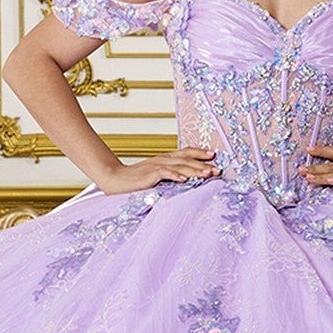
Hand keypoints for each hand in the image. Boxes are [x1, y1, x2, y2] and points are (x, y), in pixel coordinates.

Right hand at [97, 147, 220, 193]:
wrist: (115, 179)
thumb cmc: (136, 180)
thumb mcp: (156, 176)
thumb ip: (170, 175)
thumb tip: (187, 179)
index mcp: (165, 159)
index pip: (185, 152)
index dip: (199, 153)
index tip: (213, 155)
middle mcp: (162, 159)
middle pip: (186, 159)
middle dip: (203, 164)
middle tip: (217, 169)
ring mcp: (155, 166)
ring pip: (178, 165)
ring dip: (194, 170)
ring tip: (207, 174)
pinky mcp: (149, 175)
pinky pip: (164, 173)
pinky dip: (174, 175)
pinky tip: (183, 179)